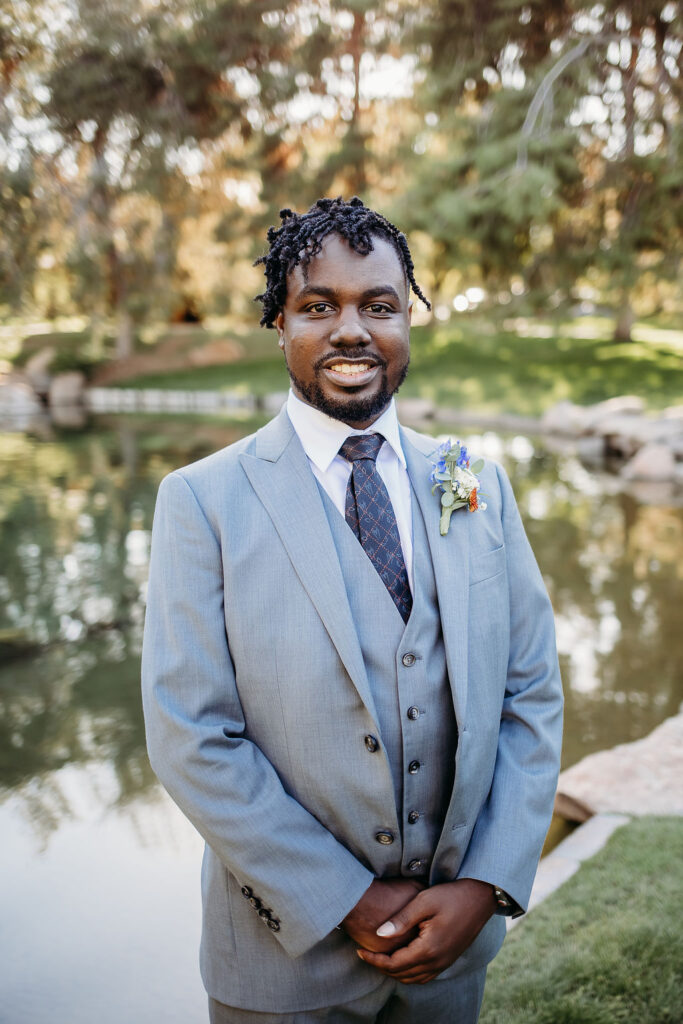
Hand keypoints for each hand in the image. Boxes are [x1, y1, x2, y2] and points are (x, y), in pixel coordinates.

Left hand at [356, 878, 495, 983]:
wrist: (481, 896)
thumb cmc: (451, 894)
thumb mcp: (424, 901)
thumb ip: (401, 919)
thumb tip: (379, 934)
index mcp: (428, 948)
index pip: (394, 964)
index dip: (374, 960)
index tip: (359, 950)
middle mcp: (437, 961)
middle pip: (402, 975)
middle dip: (381, 967)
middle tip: (366, 953)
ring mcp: (445, 962)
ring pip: (414, 979)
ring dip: (395, 972)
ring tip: (380, 958)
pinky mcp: (449, 959)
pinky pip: (425, 976)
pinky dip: (410, 974)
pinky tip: (402, 960)